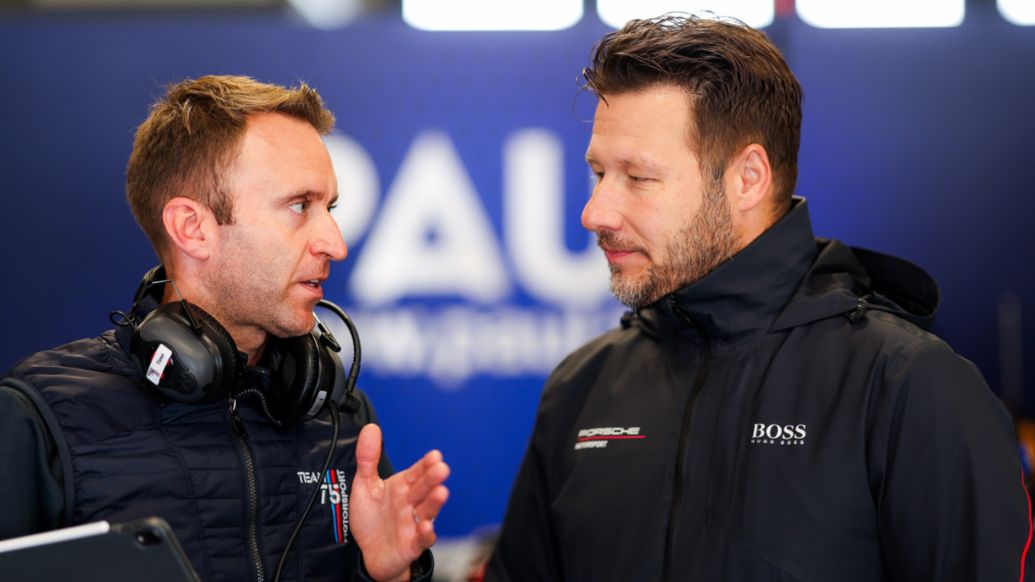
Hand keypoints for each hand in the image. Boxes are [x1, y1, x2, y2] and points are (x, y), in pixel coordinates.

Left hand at [351, 423, 449, 580]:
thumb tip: (370, 429)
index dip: (425, 464)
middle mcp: (410, 504)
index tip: (435, 455)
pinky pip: (421, 539)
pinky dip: (425, 533)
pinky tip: (426, 526)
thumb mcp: (365, 486)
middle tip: (441, 469)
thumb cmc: (372, 519)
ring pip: (427, 511)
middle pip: (424, 489)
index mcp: (401, 487)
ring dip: (435, 502)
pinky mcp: (411, 545)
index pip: (416, 472)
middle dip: (433, 479)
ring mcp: (412, 524)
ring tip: (441, 492)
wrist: (369, 553)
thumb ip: (368, 458)